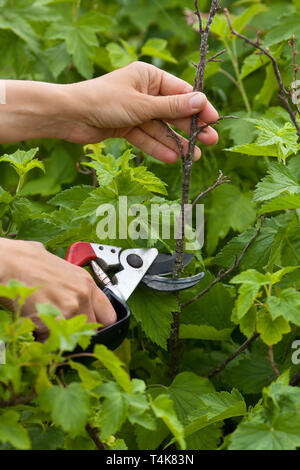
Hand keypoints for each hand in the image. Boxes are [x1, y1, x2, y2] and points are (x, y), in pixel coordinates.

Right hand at [0, 238, 115, 339]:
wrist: (8, 263)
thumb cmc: (26, 261)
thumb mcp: (59, 268)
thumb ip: (71, 285)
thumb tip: (70, 292)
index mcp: (86, 282)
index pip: (108, 315)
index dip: (98, 324)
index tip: (90, 327)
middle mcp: (82, 295)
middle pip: (90, 329)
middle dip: (75, 331)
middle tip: (59, 325)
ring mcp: (70, 308)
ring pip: (71, 336)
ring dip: (58, 334)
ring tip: (43, 321)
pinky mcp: (55, 319)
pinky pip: (53, 339)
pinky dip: (42, 337)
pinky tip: (34, 323)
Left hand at [60, 61, 218, 162]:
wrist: (69, 116)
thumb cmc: (104, 101)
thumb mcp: (142, 105)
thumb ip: (171, 108)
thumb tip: (200, 102)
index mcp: (148, 76)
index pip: (181, 92)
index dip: (198, 107)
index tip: (213, 121)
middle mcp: (143, 92)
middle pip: (172, 112)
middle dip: (189, 128)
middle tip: (210, 142)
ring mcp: (135, 111)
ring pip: (160, 128)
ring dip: (176, 142)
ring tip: (194, 157)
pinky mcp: (126, 127)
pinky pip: (146, 138)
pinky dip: (157, 148)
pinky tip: (173, 159)